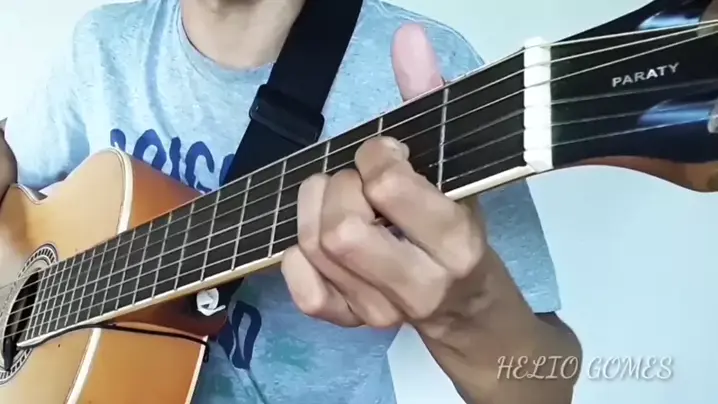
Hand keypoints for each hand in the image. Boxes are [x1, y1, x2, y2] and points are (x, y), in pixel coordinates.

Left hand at [281, 24, 494, 330]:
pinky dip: (297, 259)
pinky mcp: (353, 324)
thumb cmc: (457, 228)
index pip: (387, 186)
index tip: (385, 153)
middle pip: (342, 229)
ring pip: (315, 252)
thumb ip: (429, 99)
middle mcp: (419, 284)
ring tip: (337, 199)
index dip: (375, 154)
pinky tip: (316, 241)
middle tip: (355, 180)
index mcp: (455, 240)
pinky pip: (304, 294)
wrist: (464, 303)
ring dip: (313, 211)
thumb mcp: (454, 164)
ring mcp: (382, 311)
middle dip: (338, 187)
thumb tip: (407, 39)